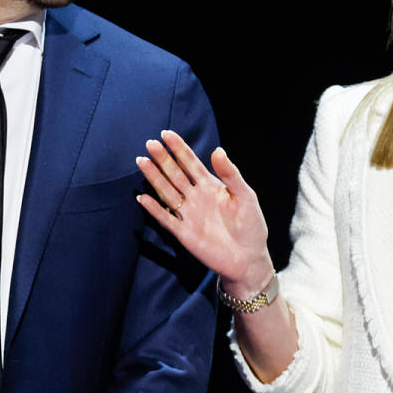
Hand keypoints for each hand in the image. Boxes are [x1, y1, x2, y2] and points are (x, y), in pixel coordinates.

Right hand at [136, 130, 273, 292]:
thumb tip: (217, 150)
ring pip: (167, 192)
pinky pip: (165, 218)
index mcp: (211, 186)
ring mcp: (189, 214)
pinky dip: (154, 208)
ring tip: (142, 161)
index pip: (191, 163)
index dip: (179, 148)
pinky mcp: (184, 233)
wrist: (248, 258)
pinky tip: (142, 197)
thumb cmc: (251, 226)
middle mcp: (196, 197)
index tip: (166, 134)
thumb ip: (231, 175)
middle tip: (150, 144)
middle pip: (175, 174)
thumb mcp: (246, 196)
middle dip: (163, 159)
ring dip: (154, 178)